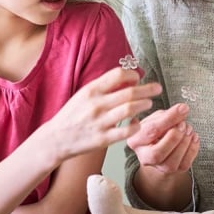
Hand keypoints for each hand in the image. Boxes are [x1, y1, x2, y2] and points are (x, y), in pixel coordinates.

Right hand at [44, 67, 161, 159]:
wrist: (56, 138)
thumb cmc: (72, 115)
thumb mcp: (84, 94)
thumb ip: (103, 87)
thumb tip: (127, 78)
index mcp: (91, 90)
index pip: (118, 74)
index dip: (132, 75)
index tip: (138, 78)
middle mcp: (96, 105)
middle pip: (130, 92)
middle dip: (148, 89)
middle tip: (157, 88)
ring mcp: (100, 122)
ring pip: (130, 109)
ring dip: (144, 104)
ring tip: (149, 103)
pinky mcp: (103, 139)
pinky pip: (126, 131)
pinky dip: (136, 125)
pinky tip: (137, 123)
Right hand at [127, 103, 198, 173]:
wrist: (158, 145)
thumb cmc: (155, 129)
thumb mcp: (156, 118)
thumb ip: (166, 115)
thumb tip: (182, 110)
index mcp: (135, 140)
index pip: (151, 131)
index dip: (169, 119)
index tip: (183, 109)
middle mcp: (143, 156)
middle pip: (158, 153)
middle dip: (175, 137)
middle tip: (184, 124)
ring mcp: (157, 166)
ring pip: (172, 161)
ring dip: (185, 142)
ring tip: (188, 129)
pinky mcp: (171, 171)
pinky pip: (184, 164)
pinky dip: (192, 149)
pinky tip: (193, 137)